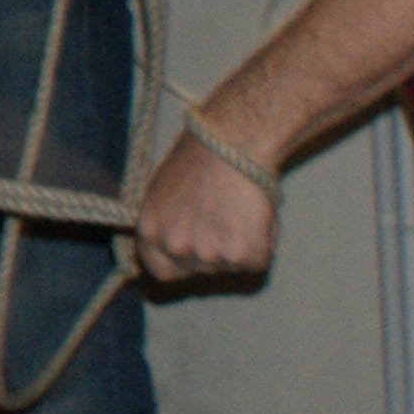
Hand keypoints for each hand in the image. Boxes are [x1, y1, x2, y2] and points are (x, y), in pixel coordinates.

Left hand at [135, 131, 278, 281]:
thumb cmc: (201, 157)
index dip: (181, 264)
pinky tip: (256, 214)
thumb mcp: (164, 192)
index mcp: (150, 231)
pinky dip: (263, 244)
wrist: (233, 143)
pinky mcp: (242, 255)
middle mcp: (174, 247)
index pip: (161, 271)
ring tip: (239, 207)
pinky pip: (258, 261)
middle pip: (200, 268)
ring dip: (240, 245)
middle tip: (225, 216)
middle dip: (215, 250)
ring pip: (231, 265)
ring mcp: (209, 254)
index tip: (195, 252)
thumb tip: (176, 243)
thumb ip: (169, 223)